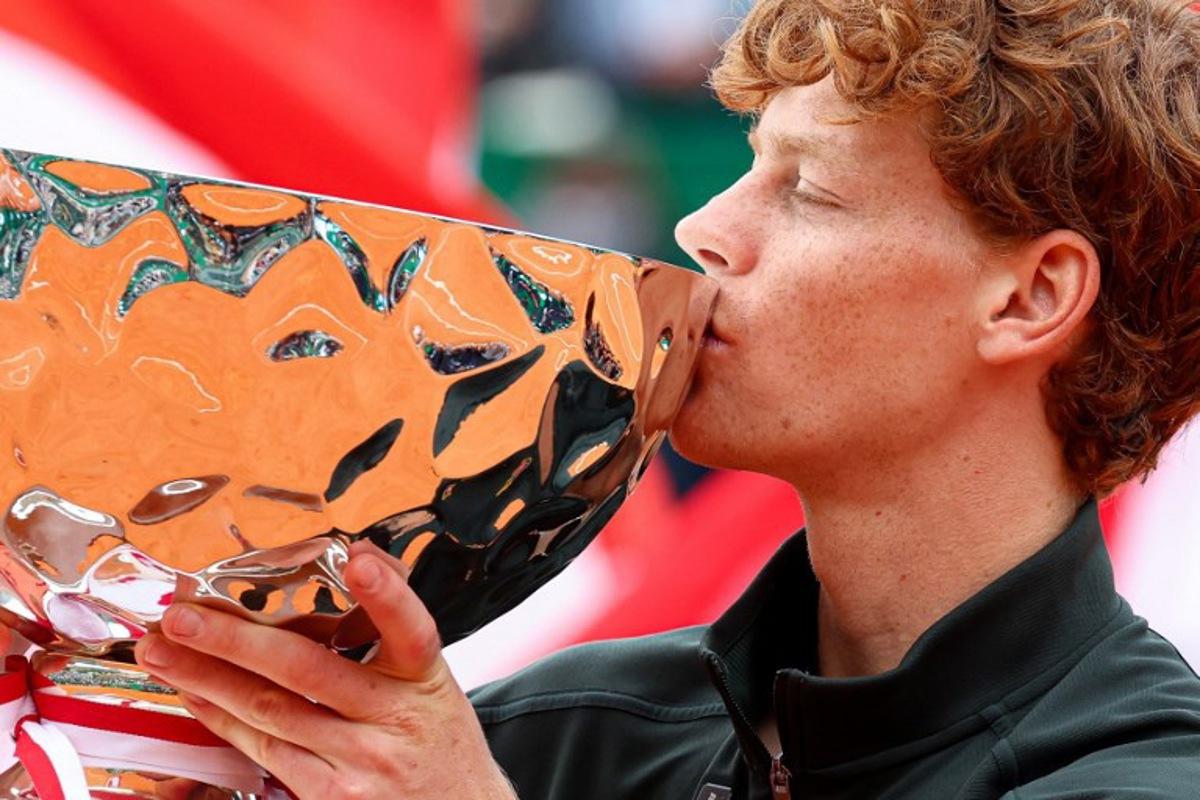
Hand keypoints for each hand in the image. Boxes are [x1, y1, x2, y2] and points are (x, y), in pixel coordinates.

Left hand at [132, 541, 516, 799]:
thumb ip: (395, 628)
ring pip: (272, 713)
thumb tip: (361, 559)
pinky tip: (197, 695)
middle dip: (236, 639)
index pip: (412, 630)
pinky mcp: (332, 796)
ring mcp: (360, 763)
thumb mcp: (434, 680)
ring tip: (163, 651)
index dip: (387, 595)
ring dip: (207, 678)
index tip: (359, 560)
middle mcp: (393, 720)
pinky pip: (267, 751)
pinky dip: (226, 719)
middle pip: (308, 671)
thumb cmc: (436, 739)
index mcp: (426, 680)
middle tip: (184, 615)